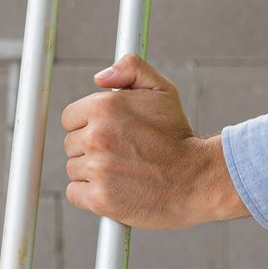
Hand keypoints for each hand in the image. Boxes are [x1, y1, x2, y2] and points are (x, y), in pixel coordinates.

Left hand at [59, 53, 249, 229]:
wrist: (196, 179)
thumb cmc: (177, 136)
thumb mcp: (162, 90)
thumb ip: (130, 69)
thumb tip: (99, 77)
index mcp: (104, 107)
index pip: (70, 117)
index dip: (88, 124)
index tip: (106, 132)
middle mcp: (97, 136)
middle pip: (71, 143)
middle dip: (91, 148)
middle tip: (119, 152)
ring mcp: (97, 168)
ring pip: (74, 168)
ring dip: (91, 171)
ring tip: (121, 170)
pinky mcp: (99, 198)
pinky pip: (75, 193)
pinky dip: (89, 194)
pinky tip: (112, 189)